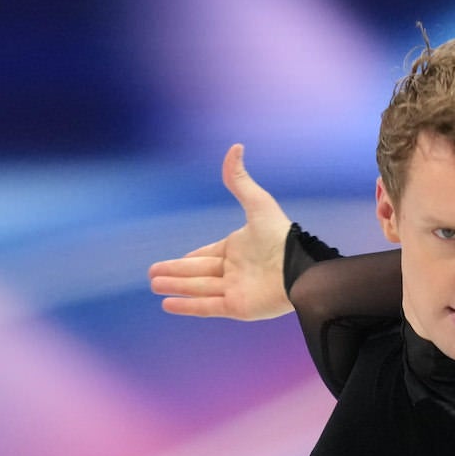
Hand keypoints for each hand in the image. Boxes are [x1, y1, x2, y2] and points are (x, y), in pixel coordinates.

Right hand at [149, 144, 295, 318]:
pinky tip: (168, 305)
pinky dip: (187, 306)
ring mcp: (236, 290)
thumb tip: (235, 147)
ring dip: (176, 287)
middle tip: (153, 274)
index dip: (192, 258)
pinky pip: (206, 307)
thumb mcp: (258, 204)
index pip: (209, 254)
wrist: (301, 270)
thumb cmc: (282, 238)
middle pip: (199, 272)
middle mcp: (236, 271)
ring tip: (154, 285)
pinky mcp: (238, 308)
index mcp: (239, 249)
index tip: (179, 260)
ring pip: (198, 289)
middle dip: (176, 273)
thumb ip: (241, 181)